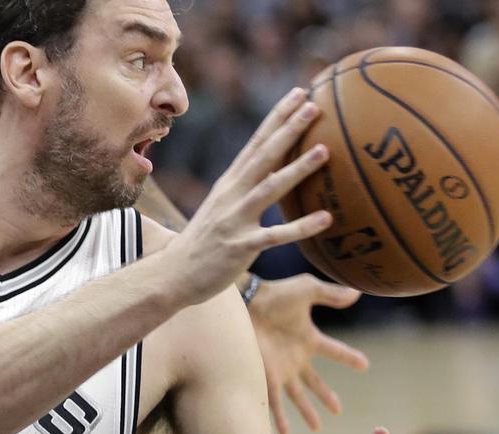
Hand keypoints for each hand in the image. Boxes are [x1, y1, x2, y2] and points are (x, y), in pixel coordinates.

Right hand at [156, 88, 331, 306]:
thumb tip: (279, 173)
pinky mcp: (240, 247)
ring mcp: (234, 221)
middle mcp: (231, 196)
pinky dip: (300, 228)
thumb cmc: (204, 244)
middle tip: (314, 105)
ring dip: (297, 169)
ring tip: (324, 151)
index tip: (299, 93)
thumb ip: (247, 189)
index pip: (256, 143)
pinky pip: (275, 236)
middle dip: (288, 129)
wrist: (172, 275)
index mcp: (229, 184)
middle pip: (263, 156)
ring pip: (269, 189)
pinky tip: (325, 218)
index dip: (277, 117)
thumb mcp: (222, 208)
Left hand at [248, 274, 368, 433]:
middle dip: (326, 396)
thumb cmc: (274, 294)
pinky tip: (284, 433)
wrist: (245, 302)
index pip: (334, 351)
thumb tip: (358, 293)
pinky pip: (274, 401)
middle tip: (338, 410)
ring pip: (297, 397)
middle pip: (315, 382)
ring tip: (317, 428)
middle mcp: (295, 358)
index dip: (349, 357)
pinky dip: (279, 417)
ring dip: (307, 412)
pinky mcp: (266, 375)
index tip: (365, 365)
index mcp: (307, 339)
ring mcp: (281, 369)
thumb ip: (331, 294)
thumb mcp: (308, 290)